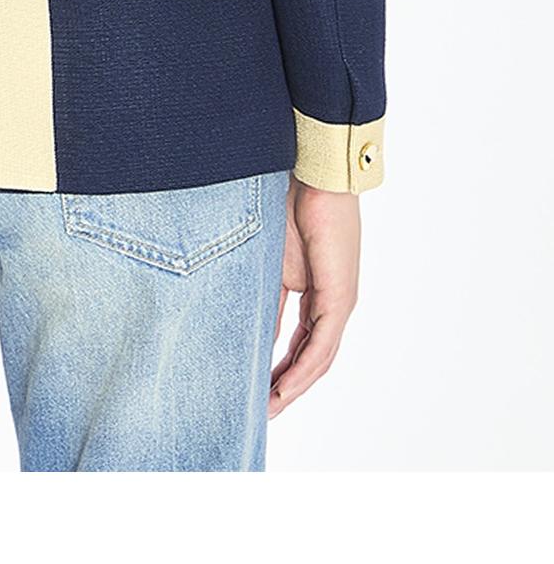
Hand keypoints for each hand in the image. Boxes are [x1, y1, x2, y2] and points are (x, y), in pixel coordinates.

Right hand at [269, 177, 359, 418]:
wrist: (314, 172)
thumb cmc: (287, 199)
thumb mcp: (267, 255)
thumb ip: (260, 288)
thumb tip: (241, 318)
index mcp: (313, 288)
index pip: (297, 339)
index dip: (276, 366)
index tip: (253, 386)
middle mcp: (330, 299)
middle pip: (309, 356)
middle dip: (284, 385)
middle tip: (260, 409)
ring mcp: (338, 300)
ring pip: (318, 358)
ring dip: (293, 386)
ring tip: (269, 408)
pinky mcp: (340, 297)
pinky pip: (322, 345)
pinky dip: (302, 370)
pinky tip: (284, 388)